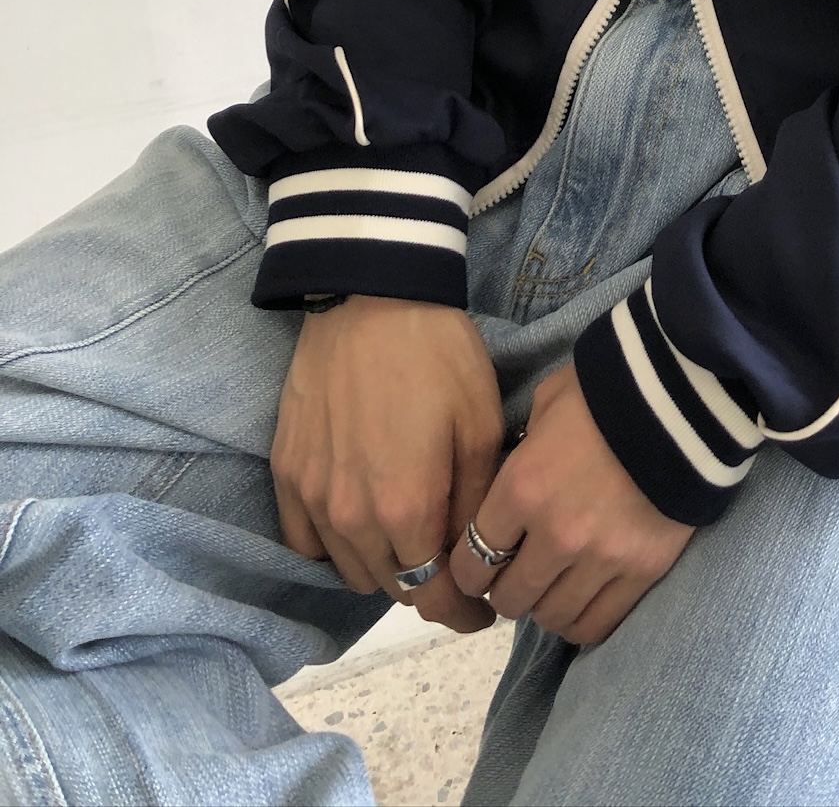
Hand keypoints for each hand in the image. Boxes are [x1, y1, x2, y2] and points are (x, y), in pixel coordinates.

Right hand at [271, 295, 504, 634]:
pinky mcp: (285, 475)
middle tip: (455, 564)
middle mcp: (351, 517)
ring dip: (385, 564)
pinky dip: (336, 546)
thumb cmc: (438, 354)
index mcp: (407, 507)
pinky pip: (307, 543)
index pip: (433, 597)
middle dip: (429, 584)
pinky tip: (361, 519)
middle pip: (394, 586)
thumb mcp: (481, 426)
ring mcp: (311, 498)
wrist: (369, 296)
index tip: (482, 609)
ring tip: (413, 533)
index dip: (463, 613)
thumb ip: (475, 505)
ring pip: (352, 569)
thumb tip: (476, 560)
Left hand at [448, 361, 692, 644]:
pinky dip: (581, 619)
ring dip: (545, 605)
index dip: (467, 570)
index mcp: (522, 489)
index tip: (478, 564)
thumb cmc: (606, 392)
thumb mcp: (547, 405)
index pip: (471, 561)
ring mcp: (602, 559)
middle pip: (509, 599)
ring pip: (551, 618)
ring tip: (554, 584)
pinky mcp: (643, 571)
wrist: (685, 396)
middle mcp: (555, 535)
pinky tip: (583, 598)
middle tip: (518, 572)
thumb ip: (523, 449)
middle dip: (506, 589)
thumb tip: (514, 476)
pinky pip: (597, 624)